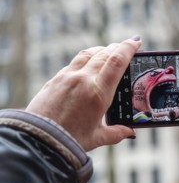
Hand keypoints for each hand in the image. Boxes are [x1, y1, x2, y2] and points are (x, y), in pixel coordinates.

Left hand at [26, 36, 141, 150]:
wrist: (38, 140)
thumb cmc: (68, 140)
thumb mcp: (97, 137)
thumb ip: (117, 132)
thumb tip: (130, 132)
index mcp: (98, 93)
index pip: (117, 62)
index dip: (128, 48)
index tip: (136, 42)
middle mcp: (83, 79)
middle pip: (104, 54)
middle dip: (118, 47)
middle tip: (127, 46)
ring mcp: (67, 77)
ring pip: (88, 54)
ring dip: (102, 50)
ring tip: (109, 51)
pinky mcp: (55, 79)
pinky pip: (75, 62)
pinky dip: (86, 58)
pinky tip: (88, 64)